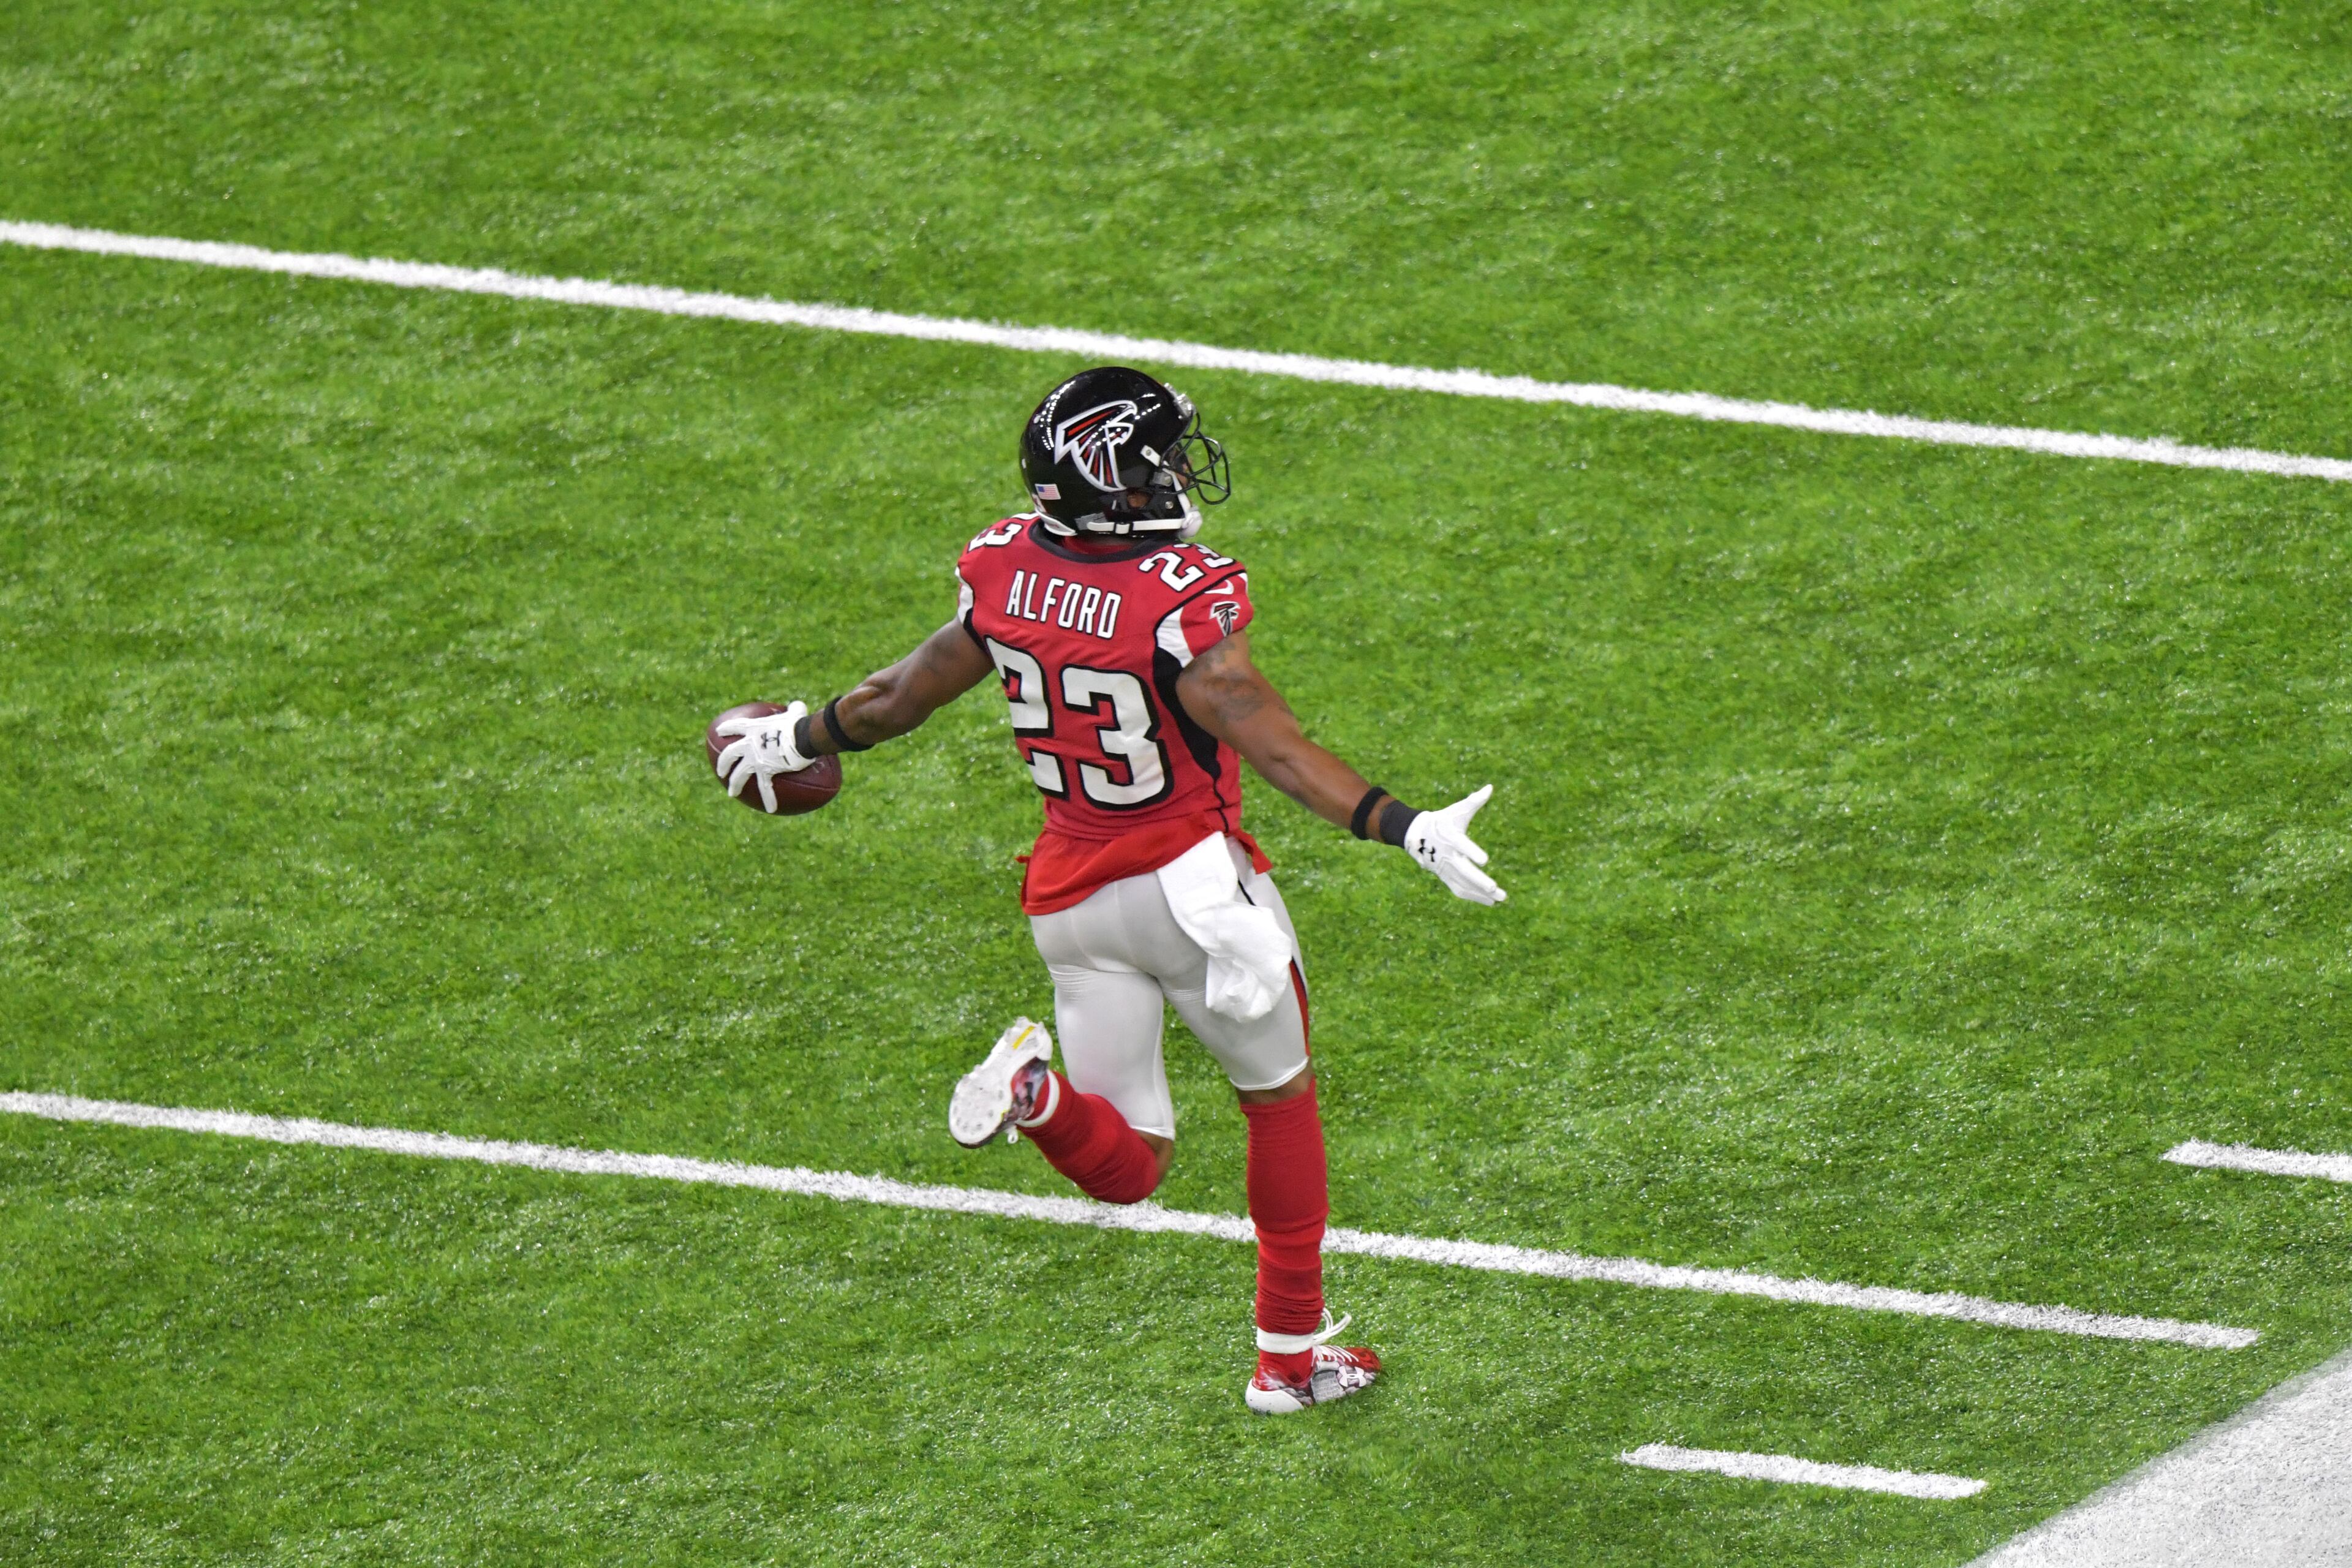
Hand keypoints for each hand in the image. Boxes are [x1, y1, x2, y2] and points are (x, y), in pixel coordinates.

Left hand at [713, 700, 815, 812]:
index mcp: (754, 728)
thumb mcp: (796, 713)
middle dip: (723, 763)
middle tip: (721, 771)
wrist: (801, 736)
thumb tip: (800, 707)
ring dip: (734, 784)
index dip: (726, 729)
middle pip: (730, 753)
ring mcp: (754, 758)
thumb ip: (795, 710)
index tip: (719, 732)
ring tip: (731, 792)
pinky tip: (771, 808)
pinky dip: (769, 798)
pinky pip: (766, 787)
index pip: (736, 727)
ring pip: (739, 774)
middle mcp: (749, 744)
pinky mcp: (765, 770)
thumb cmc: (799, 723)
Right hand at [1403, 785, 1505, 904]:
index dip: (1472, 852)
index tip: (1485, 860)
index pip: (1462, 845)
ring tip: (1500, 898)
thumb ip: (1474, 801)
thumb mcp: (1456, 810)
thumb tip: (1490, 788)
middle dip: (1479, 881)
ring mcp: (1445, 869)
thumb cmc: (1442, 820)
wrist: (1416, 835)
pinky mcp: (1445, 876)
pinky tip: (1490, 902)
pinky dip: (1474, 896)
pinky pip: (1459, 889)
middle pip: (1464, 871)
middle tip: (1495, 889)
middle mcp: (1447, 855)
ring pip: (1463, 884)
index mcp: (1451, 837)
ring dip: (1481, 893)